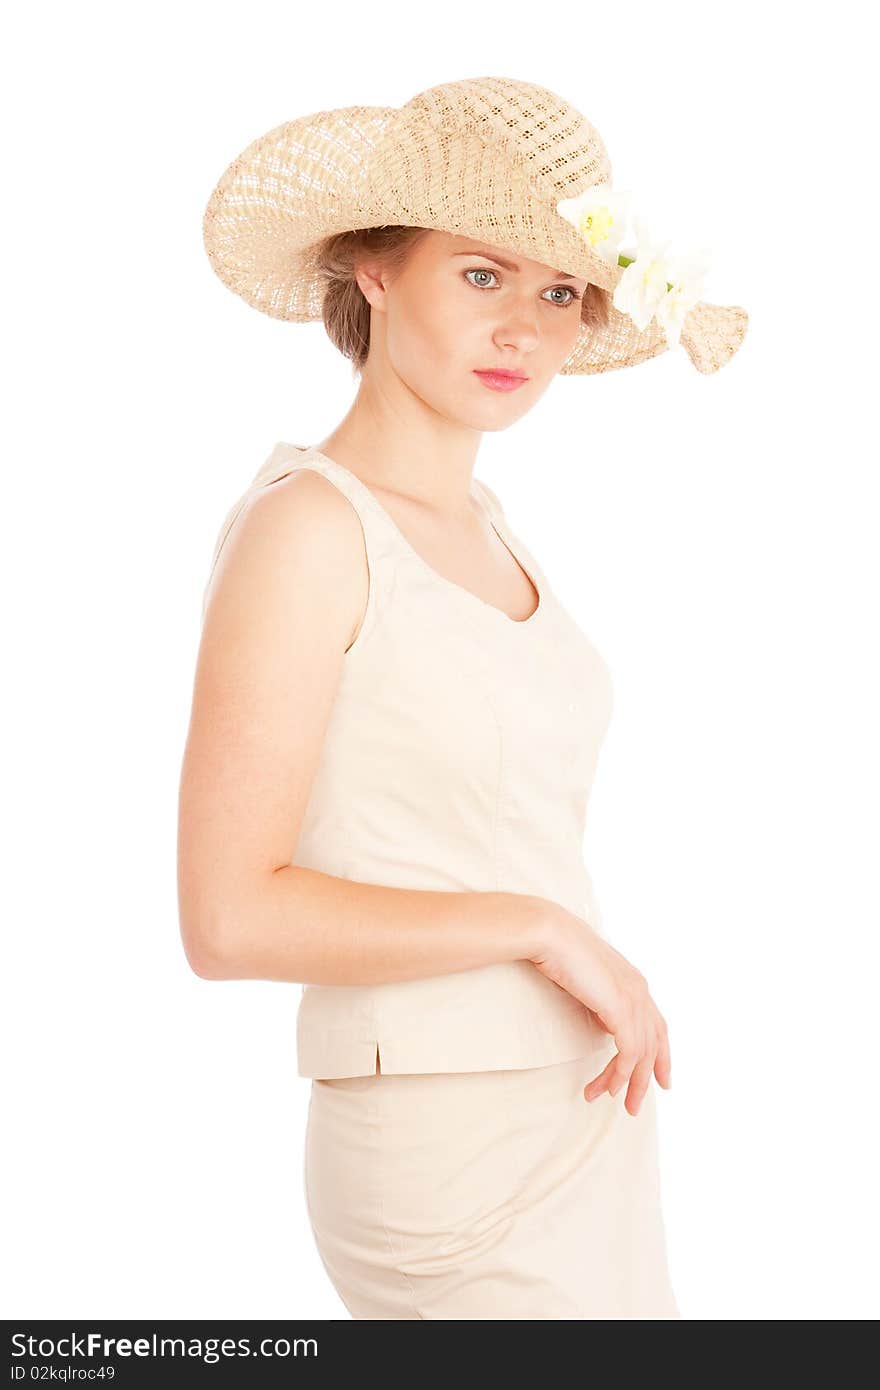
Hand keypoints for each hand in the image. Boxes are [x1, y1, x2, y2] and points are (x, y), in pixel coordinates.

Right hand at [528, 903, 671, 1115]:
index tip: (661, 1080)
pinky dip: (620, 1073)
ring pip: (641, 1053)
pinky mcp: (620, 1008)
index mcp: (633, 981)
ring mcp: (633, 998)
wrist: (549, 934)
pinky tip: (607, 1087)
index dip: (661, 1054)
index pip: (657, 1025)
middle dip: (647, 1077)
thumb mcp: (586, 981)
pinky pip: (628, 1052)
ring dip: (628, 1082)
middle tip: (635, 1105)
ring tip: (615, 1103)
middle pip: (654, 1043)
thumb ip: (601, 1000)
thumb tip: (605, 1023)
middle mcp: (639, 989)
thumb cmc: (557, 951)